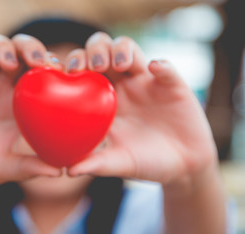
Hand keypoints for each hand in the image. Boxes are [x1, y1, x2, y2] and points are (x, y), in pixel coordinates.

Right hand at [0, 34, 61, 192]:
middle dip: (31, 49)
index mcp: (20, 105)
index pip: (42, 75)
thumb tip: (59, 172)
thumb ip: (28, 168)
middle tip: (40, 62)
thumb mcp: (4, 169)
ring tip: (10, 63)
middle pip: (20, 53)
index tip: (66, 72)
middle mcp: (0, 89)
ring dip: (3, 48)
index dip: (54, 66)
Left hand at [67, 32, 217, 184]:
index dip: (72, 63)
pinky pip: (165, 68)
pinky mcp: (171, 84)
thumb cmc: (146, 162)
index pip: (82, 71)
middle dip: (94, 50)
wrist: (183, 166)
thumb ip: (96, 164)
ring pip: (128, 49)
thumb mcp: (120, 163)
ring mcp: (145, 82)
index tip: (64, 71)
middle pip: (102, 51)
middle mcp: (120, 86)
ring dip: (121, 50)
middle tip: (93, 66)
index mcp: (102, 101)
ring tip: (119, 65)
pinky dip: (161, 65)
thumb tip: (67, 170)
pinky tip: (155, 69)